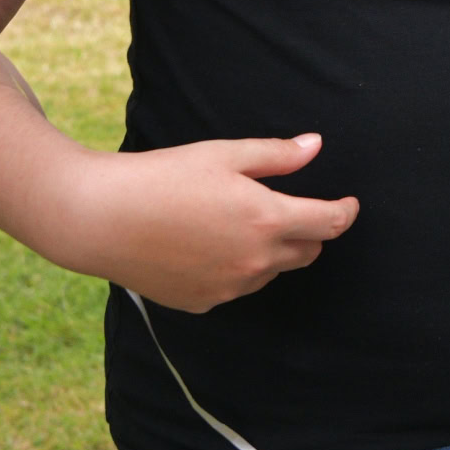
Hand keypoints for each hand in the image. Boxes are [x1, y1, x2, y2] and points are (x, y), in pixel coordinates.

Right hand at [50, 132, 358, 312]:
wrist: (100, 218)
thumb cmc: (162, 177)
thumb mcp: (223, 154)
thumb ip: (276, 155)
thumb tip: (315, 147)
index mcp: (266, 220)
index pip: (329, 224)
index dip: (346, 212)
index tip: (349, 204)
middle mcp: (254, 261)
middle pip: (307, 252)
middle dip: (308, 231)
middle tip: (287, 208)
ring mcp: (229, 287)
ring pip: (271, 271)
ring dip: (271, 250)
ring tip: (235, 222)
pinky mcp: (203, 302)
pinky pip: (237, 286)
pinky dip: (237, 268)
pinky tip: (208, 244)